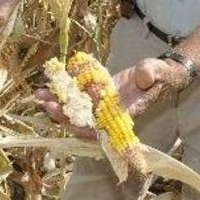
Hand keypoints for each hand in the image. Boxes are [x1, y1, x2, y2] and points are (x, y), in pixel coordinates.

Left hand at [35, 57, 188, 135]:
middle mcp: (109, 112)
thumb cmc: (160, 75)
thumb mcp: (158, 72)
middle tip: (48, 104)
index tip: (69, 124)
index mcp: (124, 114)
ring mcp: (101, 102)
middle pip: (82, 120)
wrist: (158, 73)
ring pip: (75, 107)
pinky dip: (62, 89)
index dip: (85, 128)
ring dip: (57, 102)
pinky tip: (48, 81)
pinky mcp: (95, 91)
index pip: (102, 127)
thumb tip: (143, 75)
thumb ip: (151, 73)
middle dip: (63, 115)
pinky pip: (76, 93)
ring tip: (39, 93)